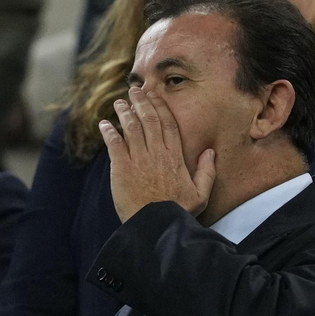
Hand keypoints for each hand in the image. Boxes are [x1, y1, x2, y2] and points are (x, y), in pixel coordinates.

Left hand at [100, 87, 214, 222]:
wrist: (156, 225)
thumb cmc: (178, 212)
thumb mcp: (201, 193)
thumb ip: (207, 171)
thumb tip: (210, 152)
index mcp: (175, 156)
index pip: (168, 124)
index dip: (160, 107)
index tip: (154, 95)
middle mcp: (157, 153)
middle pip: (148, 120)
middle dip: (141, 102)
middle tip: (134, 90)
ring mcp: (139, 159)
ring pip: (131, 128)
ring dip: (124, 112)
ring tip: (119, 102)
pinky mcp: (121, 168)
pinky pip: (114, 144)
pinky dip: (109, 132)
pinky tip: (104, 124)